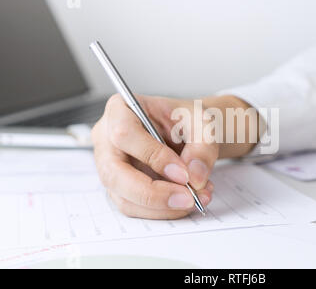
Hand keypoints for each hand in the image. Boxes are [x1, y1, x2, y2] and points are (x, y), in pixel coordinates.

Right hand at [92, 94, 257, 219]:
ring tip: (198, 197)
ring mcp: (110, 166)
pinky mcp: (120, 188)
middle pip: (115, 174)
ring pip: (126, 198)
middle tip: (188, 199)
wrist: (189, 131)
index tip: (184, 174)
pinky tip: (188, 200)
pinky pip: (136, 208)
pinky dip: (165, 210)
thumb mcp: (203, 122)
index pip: (124, 134)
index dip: (153, 157)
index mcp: (120, 109)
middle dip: (154, 193)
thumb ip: (203, 147)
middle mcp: (107, 139)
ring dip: (164, 206)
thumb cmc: (188, 119)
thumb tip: (195, 177)